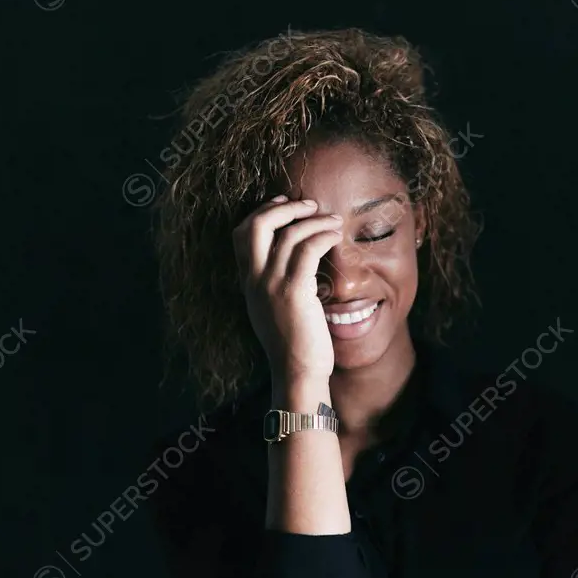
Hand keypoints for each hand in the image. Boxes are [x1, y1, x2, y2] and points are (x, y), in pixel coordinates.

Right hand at [232, 195, 342, 381]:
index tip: (285, 204)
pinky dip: (323, 235)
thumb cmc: (293, 345)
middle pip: (256, 225)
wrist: (297, 372)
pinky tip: (336, 236)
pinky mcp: (295, 292)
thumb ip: (272, 286)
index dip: (262, 212)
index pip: (241, 234)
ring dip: (314, 219)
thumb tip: (289, 263)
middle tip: (309, 204)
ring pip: (288, 233)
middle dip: (283, 207)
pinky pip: (308, 249)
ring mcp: (272, 285)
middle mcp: (255, 281)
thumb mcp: (272, 311)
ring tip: (334, 221)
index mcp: (248, 283)